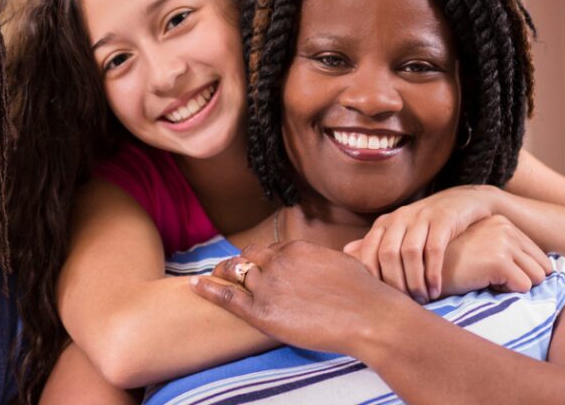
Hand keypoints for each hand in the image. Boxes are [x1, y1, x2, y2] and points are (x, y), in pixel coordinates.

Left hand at [189, 240, 417, 355]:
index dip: (262, 260)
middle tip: (227, 269)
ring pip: (237, 276)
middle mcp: (277, 262)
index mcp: (296, 249)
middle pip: (247, 259)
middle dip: (238, 264)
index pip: (269, 250)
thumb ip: (321, 261)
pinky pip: (227, 296)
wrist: (369, 316)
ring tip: (211, 277)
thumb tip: (325, 263)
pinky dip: (208, 289)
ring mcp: (268, 286)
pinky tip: (194, 285)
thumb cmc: (365, 295)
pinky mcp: (262, 311)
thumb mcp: (341, 263)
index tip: (256, 265)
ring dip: (225, 275)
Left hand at [343, 185, 500, 301]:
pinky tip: (436, 289)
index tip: (383, 299)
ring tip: (423, 299)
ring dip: (415, 280)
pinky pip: (434, 249)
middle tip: (406, 302)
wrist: (464, 201)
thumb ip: (376, 244)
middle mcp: (399, 218)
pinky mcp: (444, 219)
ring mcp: (421, 216)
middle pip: (387, 254)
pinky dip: (433, 272)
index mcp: (384, 223)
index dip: (374, 278)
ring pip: (410, 252)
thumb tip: (345, 253)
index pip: (368, 252)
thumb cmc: (427, 224)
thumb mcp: (399, 231)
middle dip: (395, 282)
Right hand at [440, 215, 552, 295]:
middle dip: (521, 280)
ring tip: (485, 278)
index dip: (520, 272)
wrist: (423, 269)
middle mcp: (505, 227)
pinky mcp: (498, 259)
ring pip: (537, 278)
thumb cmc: (451, 265)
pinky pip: (523, 287)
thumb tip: (543, 270)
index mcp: (502, 222)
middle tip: (490, 277)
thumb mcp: (481, 247)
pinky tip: (481, 282)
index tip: (492, 271)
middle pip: (543, 268)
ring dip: (513, 286)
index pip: (539, 258)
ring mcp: (503, 242)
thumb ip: (506, 249)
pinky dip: (505, 292)